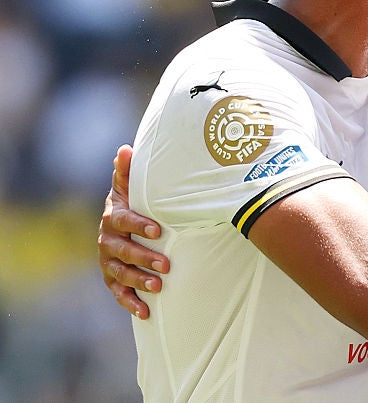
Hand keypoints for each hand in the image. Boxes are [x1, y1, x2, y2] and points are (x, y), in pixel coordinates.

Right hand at [97, 144, 168, 317]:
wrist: (124, 224)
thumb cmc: (135, 201)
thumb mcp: (132, 186)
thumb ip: (128, 171)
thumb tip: (125, 149)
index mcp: (114, 217)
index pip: (124, 221)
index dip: (140, 226)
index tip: (159, 231)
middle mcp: (107, 240)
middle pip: (122, 251)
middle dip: (143, 258)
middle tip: (166, 265)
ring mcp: (108, 261)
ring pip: (120, 273)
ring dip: (138, 281)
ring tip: (158, 287)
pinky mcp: (112, 278)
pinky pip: (118, 293)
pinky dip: (130, 303)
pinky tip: (146, 312)